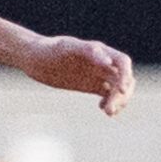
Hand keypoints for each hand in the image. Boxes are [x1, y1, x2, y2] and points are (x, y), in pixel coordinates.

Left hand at [17, 35, 134, 115]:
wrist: (34, 59)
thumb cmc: (49, 50)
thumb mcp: (66, 49)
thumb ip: (87, 51)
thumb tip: (107, 61)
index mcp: (99, 50)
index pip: (122, 62)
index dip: (126, 75)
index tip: (120, 91)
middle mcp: (101, 62)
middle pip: (123, 78)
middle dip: (122, 94)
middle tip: (110, 109)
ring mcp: (97, 74)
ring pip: (117, 88)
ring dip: (118, 100)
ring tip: (109, 112)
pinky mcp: (91, 85)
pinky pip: (107, 94)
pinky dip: (110, 102)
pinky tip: (103, 109)